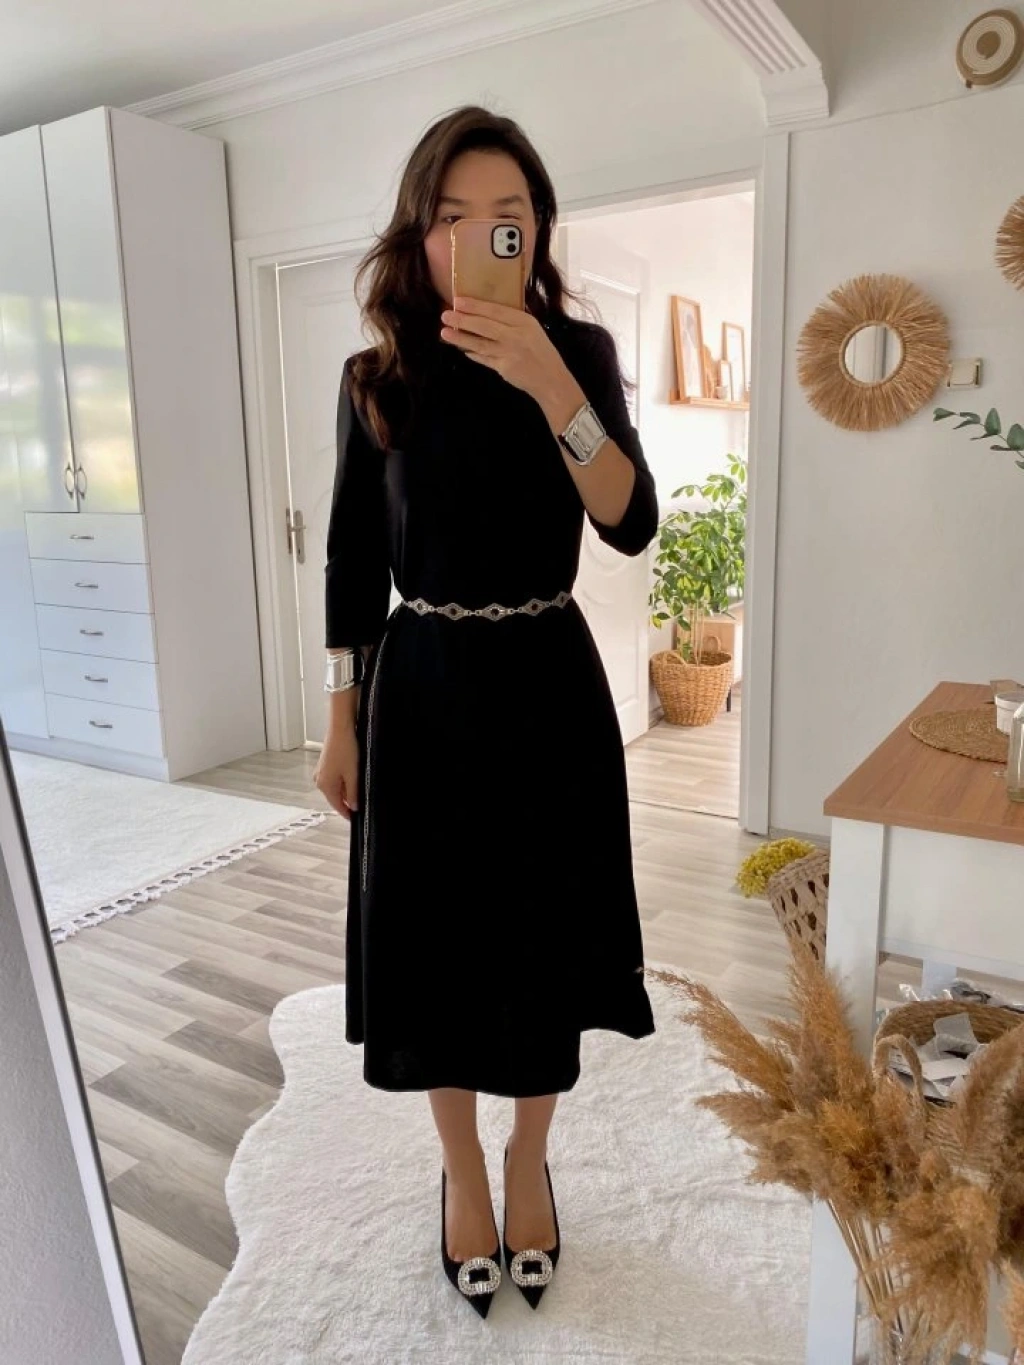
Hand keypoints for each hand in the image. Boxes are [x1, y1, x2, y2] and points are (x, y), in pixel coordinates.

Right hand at [313, 725, 359, 820]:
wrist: (340, 728)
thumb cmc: (345, 748)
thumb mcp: (353, 775)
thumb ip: (354, 793)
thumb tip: (354, 806)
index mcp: (324, 785)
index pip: (337, 806)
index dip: (347, 813)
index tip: (356, 818)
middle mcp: (319, 780)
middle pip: (336, 797)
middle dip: (349, 799)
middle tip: (362, 800)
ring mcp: (321, 772)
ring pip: (337, 787)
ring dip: (347, 788)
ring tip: (359, 783)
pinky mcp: (325, 764)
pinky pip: (335, 778)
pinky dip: (344, 779)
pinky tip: (353, 774)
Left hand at [440, 296, 582, 422]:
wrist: (551, 379)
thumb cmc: (542, 351)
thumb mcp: (533, 329)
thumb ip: (514, 320)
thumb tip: (489, 309)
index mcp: (524, 322)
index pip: (495, 311)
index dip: (475, 305)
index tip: (458, 301)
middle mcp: (516, 336)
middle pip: (485, 326)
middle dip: (463, 320)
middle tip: (445, 314)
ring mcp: (508, 354)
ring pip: (480, 343)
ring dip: (460, 338)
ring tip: (444, 332)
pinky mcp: (503, 369)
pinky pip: (483, 359)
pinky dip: (472, 353)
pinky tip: (461, 348)